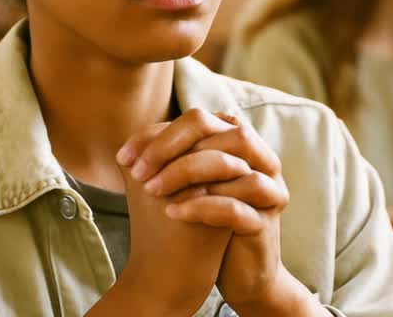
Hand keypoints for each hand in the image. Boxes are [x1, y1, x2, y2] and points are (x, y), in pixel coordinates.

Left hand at [119, 110, 317, 314]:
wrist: (239, 272)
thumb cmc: (207, 222)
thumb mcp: (185, 187)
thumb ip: (167, 163)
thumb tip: (126, 151)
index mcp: (239, 144)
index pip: (200, 120)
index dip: (160, 135)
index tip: (125, 158)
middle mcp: (261, 160)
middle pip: (221, 133)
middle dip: (174, 148)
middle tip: (139, 172)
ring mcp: (268, 190)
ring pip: (232, 165)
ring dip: (186, 172)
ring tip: (152, 190)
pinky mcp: (264, 223)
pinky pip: (235, 208)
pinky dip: (201, 206)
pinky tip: (172, 212)